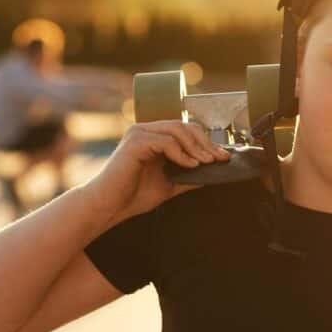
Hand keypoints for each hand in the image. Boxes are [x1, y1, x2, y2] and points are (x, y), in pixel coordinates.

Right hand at [82, 120, 229, 223]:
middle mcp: (145, 130)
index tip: (222, 156)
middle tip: (219, 159)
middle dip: (205, 143)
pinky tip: (189, 165)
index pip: (184, 130)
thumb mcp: (169, 184)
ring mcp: (139, 134)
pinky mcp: (135, 142)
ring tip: (206, 163)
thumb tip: (211, 171)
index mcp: (152, 137)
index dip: (205, 142)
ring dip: (196, 147)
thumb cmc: (132, 195)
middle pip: (184, 126)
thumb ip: (188, 176)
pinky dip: (181, 153)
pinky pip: (165, 141)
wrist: (109, 206)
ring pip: (177, 130)